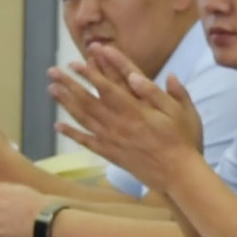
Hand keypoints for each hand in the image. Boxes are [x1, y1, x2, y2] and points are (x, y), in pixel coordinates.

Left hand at [49, 46, 204, 191]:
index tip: (76, 62)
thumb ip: (159, 92)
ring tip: (52, 90)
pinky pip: (88, 142)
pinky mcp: (112, 154)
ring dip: (66, 103)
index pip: (109, 87)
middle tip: (52, 72)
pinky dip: (72, 134)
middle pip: (89, 100)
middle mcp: (120, 124)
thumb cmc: (184, 141)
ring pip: (85, 118)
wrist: (179, 175)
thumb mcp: (182, 111)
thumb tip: (137, 76)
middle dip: (70, 84)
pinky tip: (58, 125)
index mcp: (137, 111)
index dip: (91, 73)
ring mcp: (114, 140)